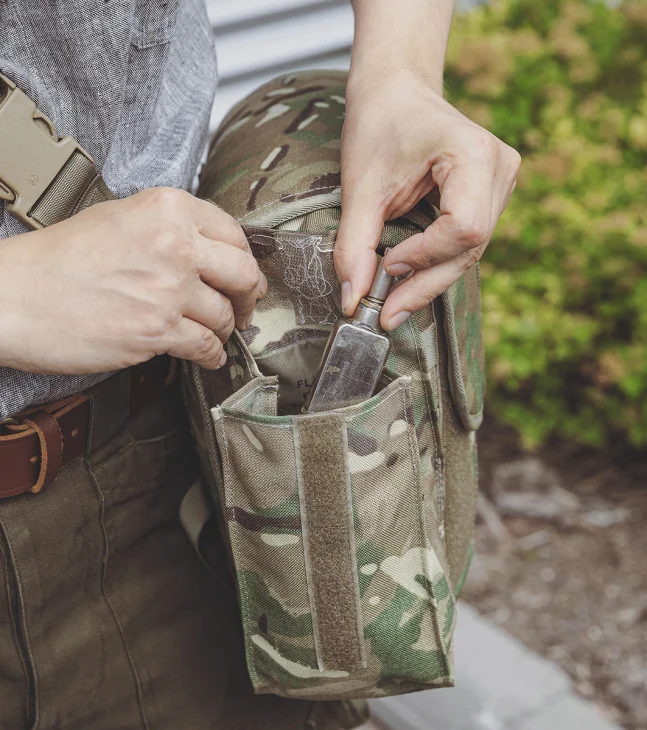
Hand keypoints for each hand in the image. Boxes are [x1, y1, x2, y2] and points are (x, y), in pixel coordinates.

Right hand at [0, 188, 265, 372]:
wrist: (14, 295)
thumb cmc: (58, 258)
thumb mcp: (118, 217)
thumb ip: (168, 228)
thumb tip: (206, 250)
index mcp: (168, 209)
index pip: (235, 233)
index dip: (244, 260)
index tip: (243, 275)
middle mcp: (176, 245)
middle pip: (244, 275)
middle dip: (249, 297)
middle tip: (245, 308)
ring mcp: (169, 290)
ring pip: (225, 316)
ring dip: (225, 330)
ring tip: (216, 333)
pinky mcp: (157, 331)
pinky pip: (206, 347)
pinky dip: (212, 356)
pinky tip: (208, 356)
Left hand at [334, 69, 520, 329]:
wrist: (396, 90)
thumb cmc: (379, 123)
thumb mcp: (360, 186)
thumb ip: (355, 244)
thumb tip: (353, 300)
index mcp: (475, 154)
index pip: (463, 227)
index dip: (425, 256)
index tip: (386, 267)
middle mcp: (500, 168)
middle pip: (471, 248)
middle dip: (425, 284)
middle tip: (387, 315)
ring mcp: (502, 182)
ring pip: (471, 252)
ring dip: (431, 280)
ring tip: (393, 303)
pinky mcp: (491, 195)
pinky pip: (468, 242)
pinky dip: (437, 264)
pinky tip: (409, 280)